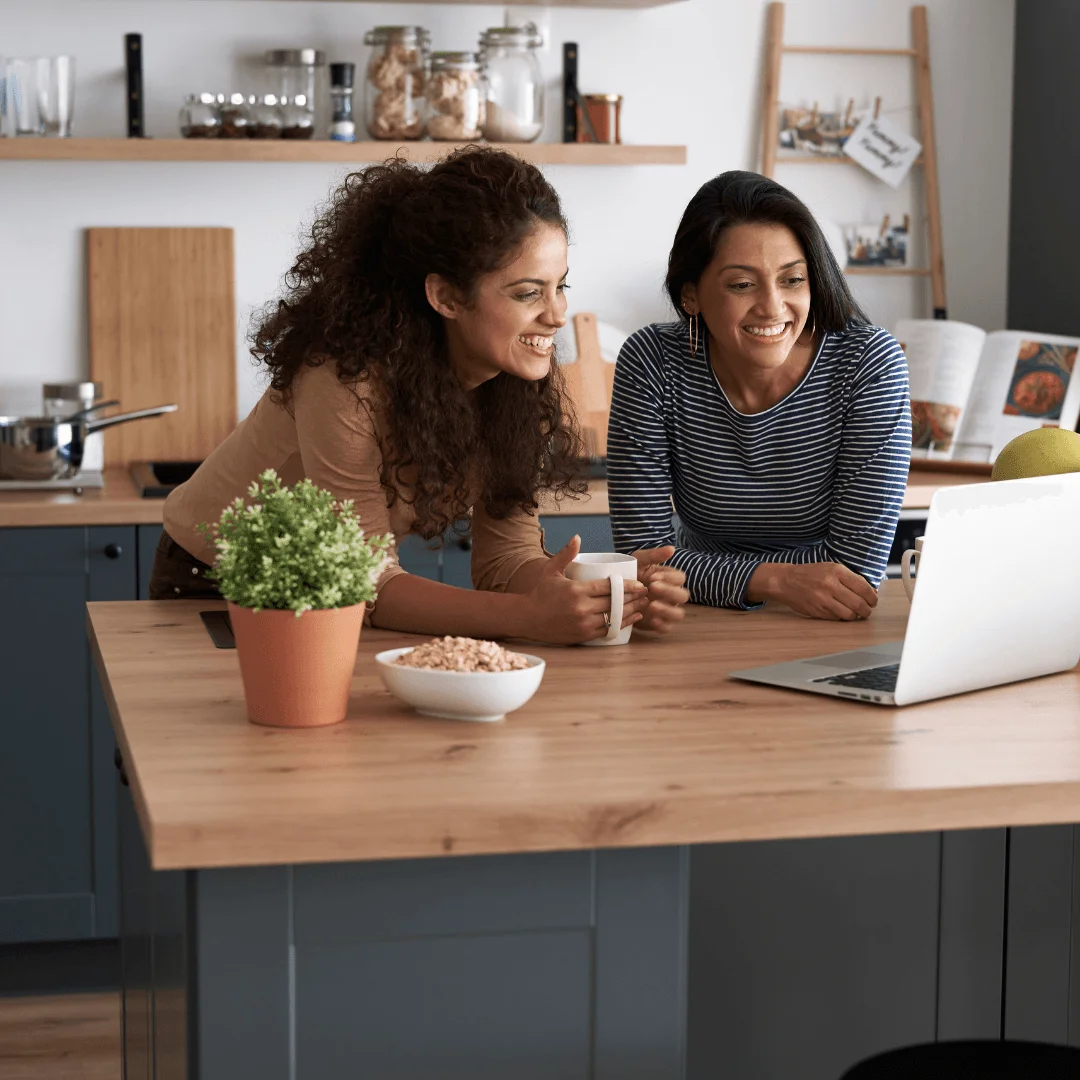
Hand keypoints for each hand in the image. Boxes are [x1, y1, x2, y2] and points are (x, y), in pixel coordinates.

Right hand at [522, 535, 647, 644]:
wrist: (527, 618)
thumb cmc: (540, 592)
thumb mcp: (551, 570)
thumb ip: (565, 554)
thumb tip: (577, 537)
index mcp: (576, 590)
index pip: (609, 587)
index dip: (628, 586)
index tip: (640, 584)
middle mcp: (582, 608)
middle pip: (615, 602)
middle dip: (634, 597)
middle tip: (646, 592)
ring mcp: (583, 623)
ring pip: (615, 617)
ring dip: (632, 611)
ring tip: (643, 605)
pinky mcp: (583, 635)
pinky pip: (608, 630)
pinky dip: (623, 624)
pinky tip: (632, 618)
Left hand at [632, 546, 689, 632]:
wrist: (613, 591)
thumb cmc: (629, 573)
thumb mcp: (638, 561)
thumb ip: (653, 556)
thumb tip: (672, 549)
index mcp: (669, 579)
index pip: (680, 578)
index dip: (669, 577)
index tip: (652, 577)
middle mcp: (671, 595)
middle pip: (683, 596)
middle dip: (669, 591)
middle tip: (651, 587)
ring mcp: (666, 610)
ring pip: (678, 614)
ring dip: (668, 610)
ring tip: (652, 605)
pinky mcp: (657, 624)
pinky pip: (666, 628)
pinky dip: (661, 625)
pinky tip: (651, 619)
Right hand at [749, 562, 877, 620]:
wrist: (785, 581)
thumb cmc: (811, 574)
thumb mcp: (831, 568)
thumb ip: (851, 579)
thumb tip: (871, 593)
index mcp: (837, 571)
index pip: (864, 588)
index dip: (872, 598)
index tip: (873, 601)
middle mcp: (830, 585)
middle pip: (859, 604)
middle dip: (867, 610)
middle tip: (867, 610)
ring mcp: (823, 599)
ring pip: (849, 614)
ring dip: (855, 616)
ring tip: (855, 613)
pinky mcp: (817, 611)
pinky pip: (836, 618)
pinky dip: (841, 617)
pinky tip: (839, 611)